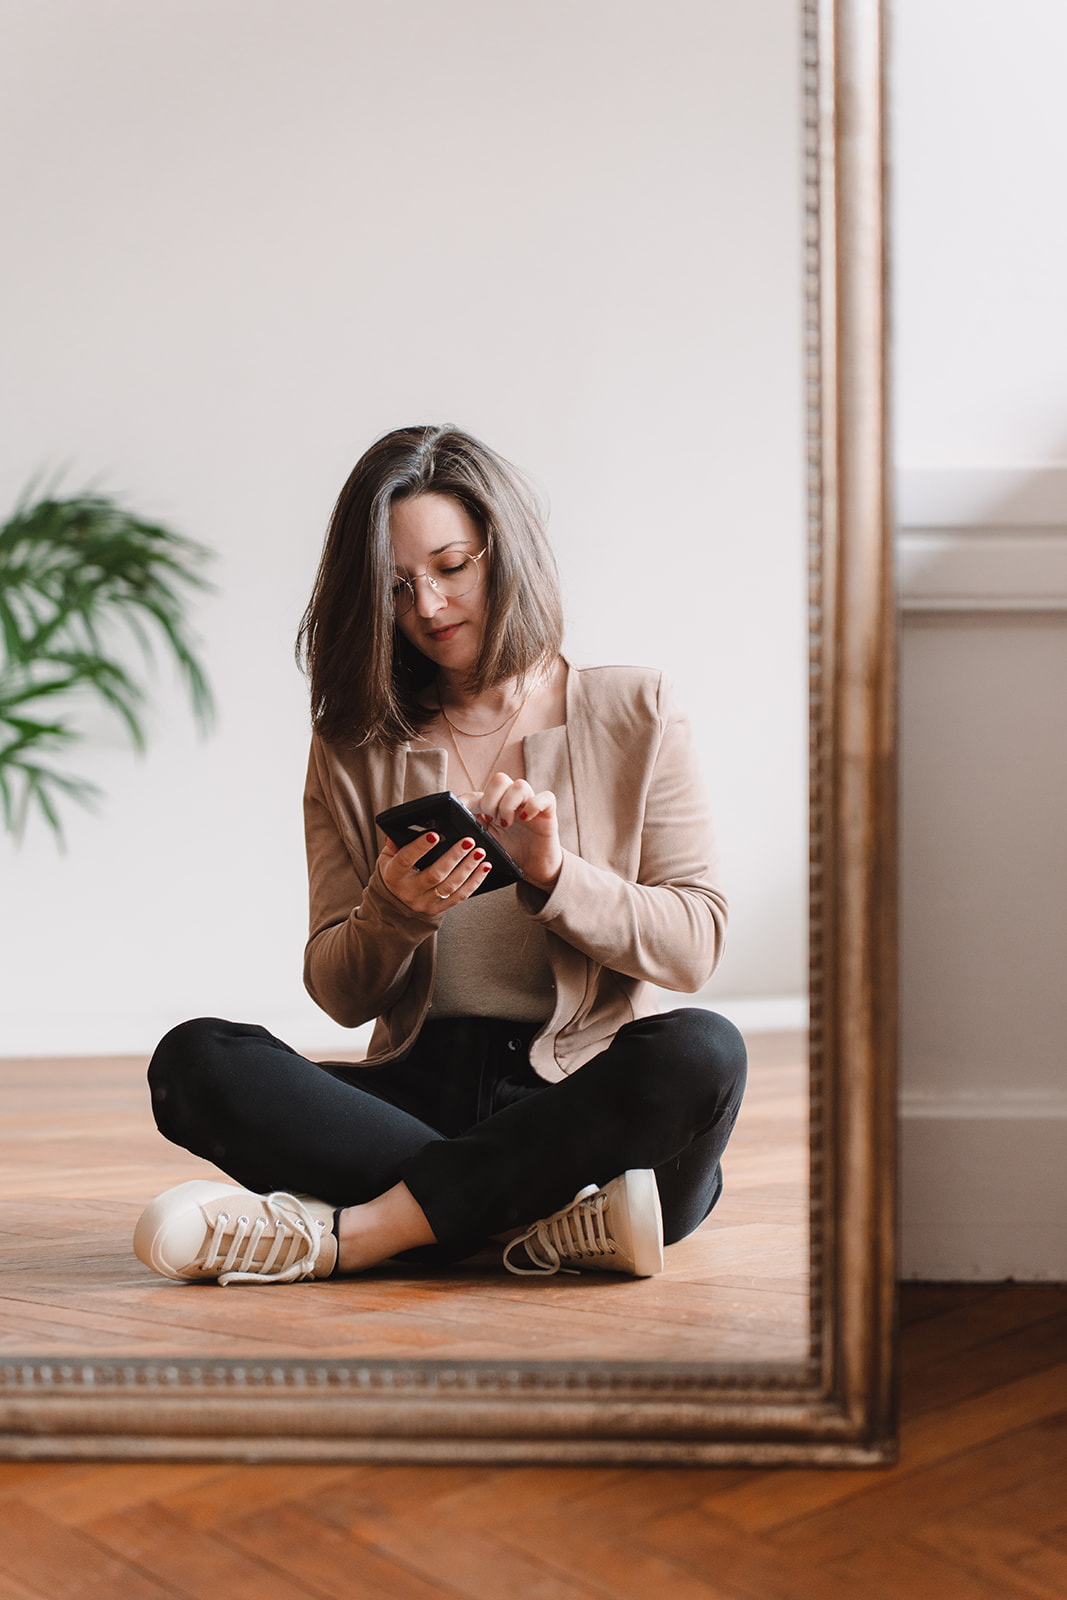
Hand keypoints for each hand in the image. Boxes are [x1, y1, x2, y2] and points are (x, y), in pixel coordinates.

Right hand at [378, 828, 491, 914]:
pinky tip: (483, 868)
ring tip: (479, 853)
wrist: (397, 898)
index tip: (434, 835)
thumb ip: (396, 843)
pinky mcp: (437, 909)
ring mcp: (424, 903)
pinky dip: (474, 882)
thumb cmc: (397, 870)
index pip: (405, 860)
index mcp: (393, 875)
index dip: (419, 848)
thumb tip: (401, 831)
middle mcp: (408, 891)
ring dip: (468, 868)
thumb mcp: (389, 856)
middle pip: (434, 875)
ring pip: (450, 887)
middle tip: (468, 842)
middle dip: (454, 857)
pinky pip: (459, 897)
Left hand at [463, 773, 562, 892]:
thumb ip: (471, 831)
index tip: (464, 816)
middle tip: (490, 821)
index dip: (468, 801)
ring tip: (506, 824)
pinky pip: (545, 797)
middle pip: (500, 779)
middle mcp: (512, 800)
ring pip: (520, 785)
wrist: (535, 869)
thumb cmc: (510, 854)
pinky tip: (525, 819)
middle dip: (491, 800)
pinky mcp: (548, 812)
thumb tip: (449, 826)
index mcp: (494, 806)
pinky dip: (534, 805)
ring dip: (508, 804)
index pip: (479, 791)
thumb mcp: (486, 843)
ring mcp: (530, 804)